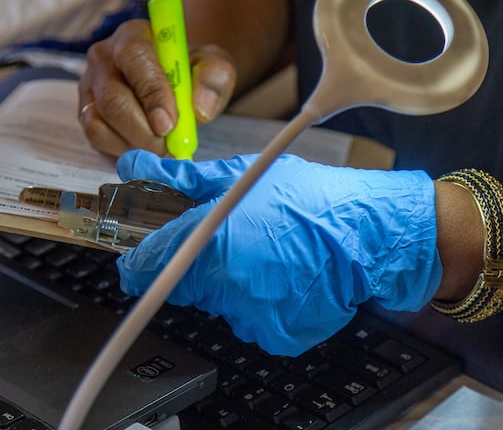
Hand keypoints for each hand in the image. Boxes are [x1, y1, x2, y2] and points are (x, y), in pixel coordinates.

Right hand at [79, 20, 235, 156]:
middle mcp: (103, 57)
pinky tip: (144, 149)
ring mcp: (89, 86)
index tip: (169, 125)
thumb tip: (200, 109)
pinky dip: (122, 151)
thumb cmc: (191, 72)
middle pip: (113, 100)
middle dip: (144, 133)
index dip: (152, 95)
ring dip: (134, 146)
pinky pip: (97, 139)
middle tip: (170, 149)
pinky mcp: (85, 112)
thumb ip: (215, 79)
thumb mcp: (213, 66)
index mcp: (134, 36)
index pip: (135, 59)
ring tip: (161, 149)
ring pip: (99, 124)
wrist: (176, 81)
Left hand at [116, 150, 442, 355]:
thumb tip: (134, 169)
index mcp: (210, 244)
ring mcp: (251, 315)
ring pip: (220, 303)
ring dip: (235, 284)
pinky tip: (286, 277)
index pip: (147, 267)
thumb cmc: (309, 198)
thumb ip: (180, 179)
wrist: (368, 232)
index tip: (145, 257)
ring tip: (272, 254)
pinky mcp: (275, 334)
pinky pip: (251, 321)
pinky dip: (263, 304)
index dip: (141, 261)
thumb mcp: (242, 175)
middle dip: (201, 264)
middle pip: (187, 285)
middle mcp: (226, 287)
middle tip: (239, 239)